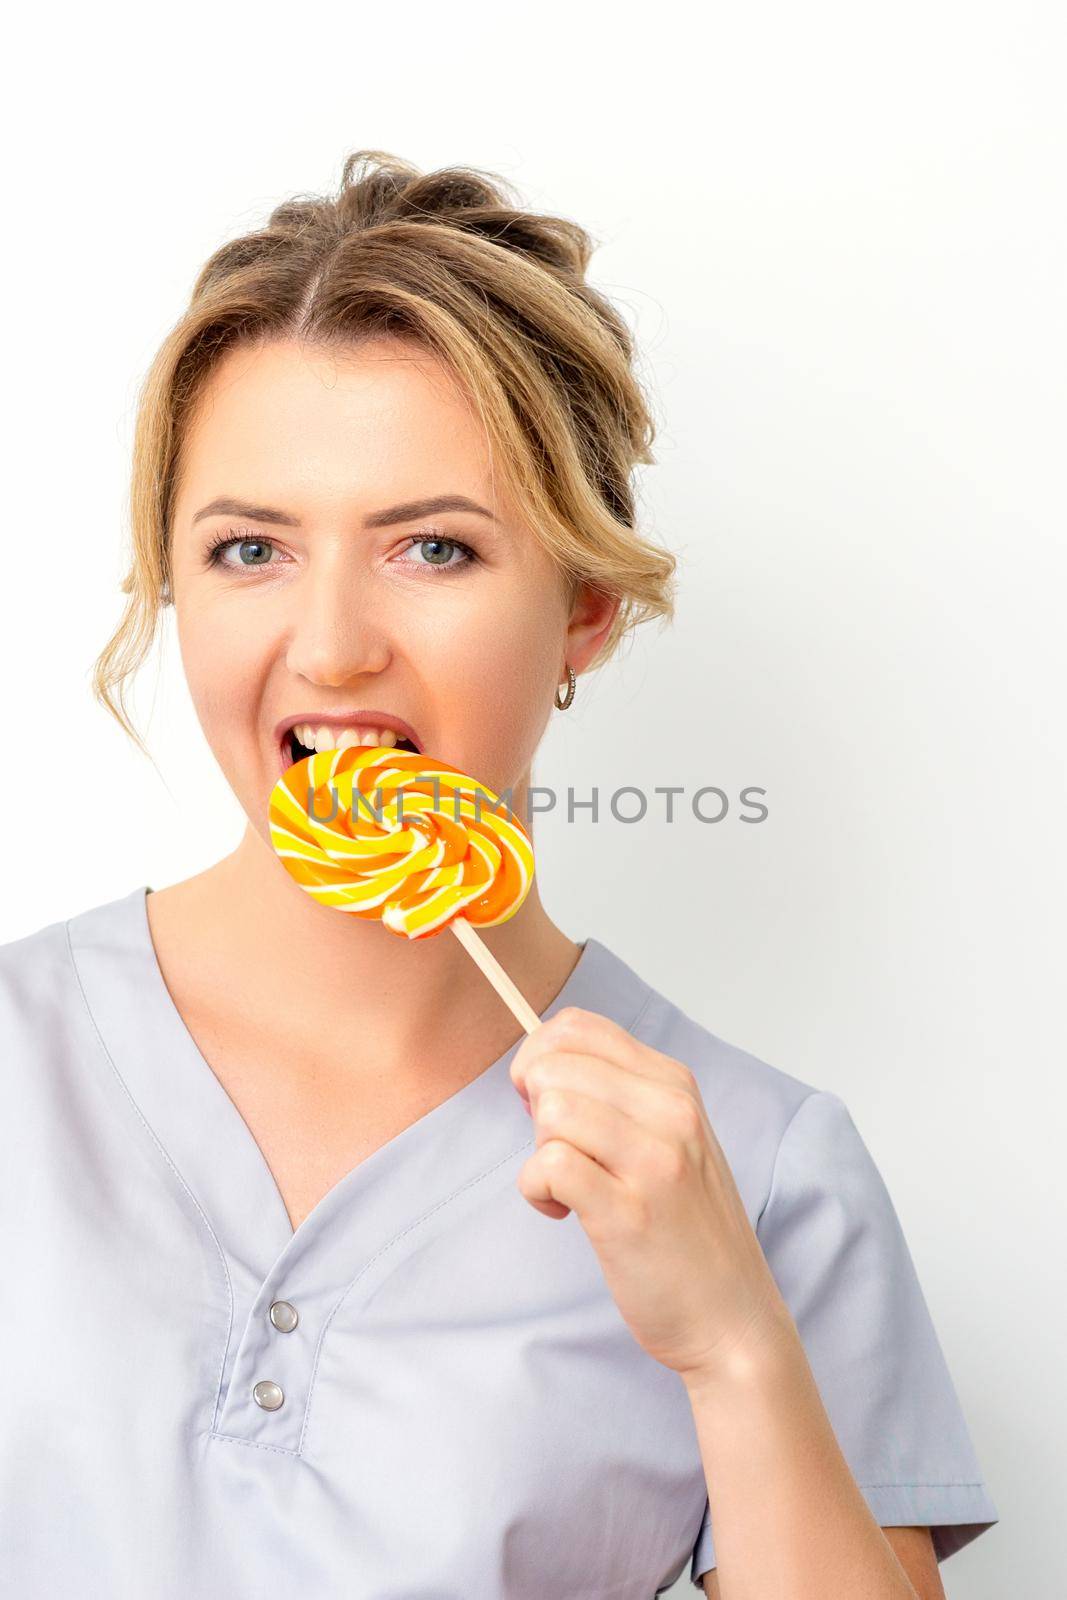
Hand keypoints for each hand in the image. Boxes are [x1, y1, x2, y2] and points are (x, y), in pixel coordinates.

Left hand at [509, 1005, 795, 1383]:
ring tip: (567, 1185)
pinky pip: (549, 1165)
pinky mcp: (628, 1212)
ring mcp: (654, 1161)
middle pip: (554, 1063)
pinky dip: (537, 1189)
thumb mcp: (672, 1140)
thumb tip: (538, 1067)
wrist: (733, 1318)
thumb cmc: (688, 1229)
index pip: (578, 1027)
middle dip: (534, 1106)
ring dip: (539, 1151)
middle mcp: (670, 1111)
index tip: (543, 1100)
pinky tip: (562, 1211)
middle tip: (558, 1149)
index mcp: (675, 1085)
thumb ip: (619, 1096)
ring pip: (552, 1108)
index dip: (539, 1058)